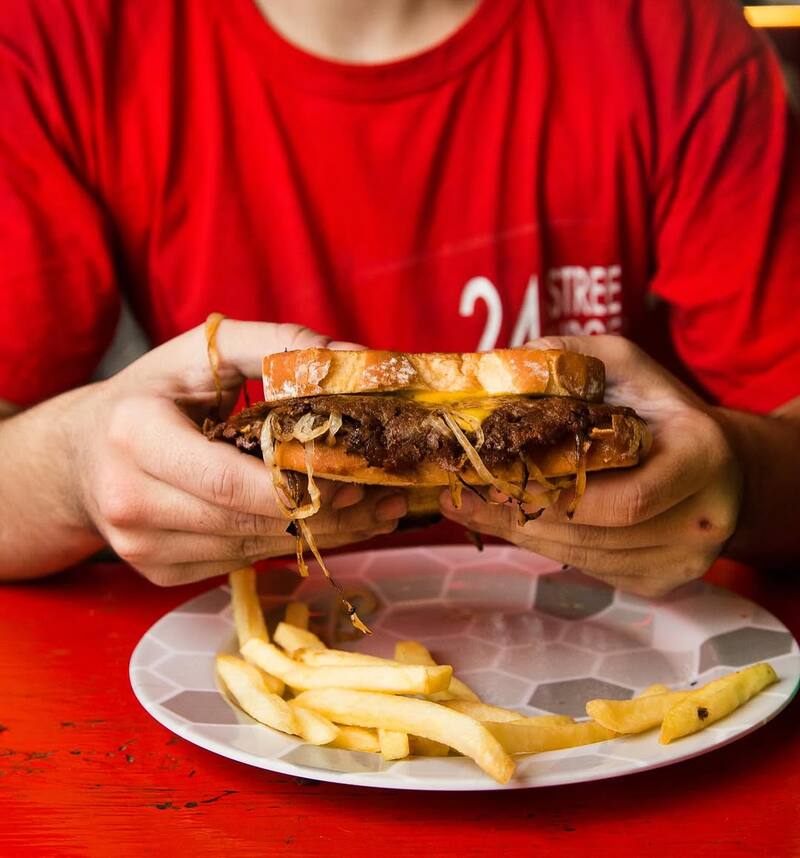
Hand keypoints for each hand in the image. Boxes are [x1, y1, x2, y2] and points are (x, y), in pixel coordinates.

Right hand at [69, 321, 404, 584]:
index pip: (228, 480)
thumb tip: (360, 359)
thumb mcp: (204, 353)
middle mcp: (128, 500)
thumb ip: (280, 346)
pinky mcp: (158, 571)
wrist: (84, 454)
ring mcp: (141, 546)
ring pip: (253, 550)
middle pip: (248, 521)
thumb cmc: (154, 394)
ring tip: (373, 509)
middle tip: (384, 495)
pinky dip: (289, 543)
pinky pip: (242, 563)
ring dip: (319, 533)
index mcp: (134, 435)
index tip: (356, 475)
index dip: (298, 485)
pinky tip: (326, 523)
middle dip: (326, 512)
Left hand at [440, 335, 741, 596]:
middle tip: (455, 499)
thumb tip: (499, 371)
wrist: (716, 463)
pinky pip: (590, 567)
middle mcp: (701, 518)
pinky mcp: (661, 580)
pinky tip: (510, 522)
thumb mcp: (622, 364)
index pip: (626, 498)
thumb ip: (568, 360)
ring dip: (520, 534)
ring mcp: (683, 558)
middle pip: (593, 533)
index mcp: (700, 456)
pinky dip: (545, 544)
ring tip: (466, 510)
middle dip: (517, 516)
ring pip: (583, 556)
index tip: (492, 480)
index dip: (554, 495)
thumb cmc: (659, 407)